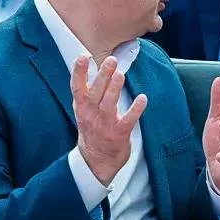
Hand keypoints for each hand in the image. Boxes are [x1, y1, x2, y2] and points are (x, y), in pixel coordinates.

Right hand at [73, 55, 145, 185]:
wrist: (96, 161)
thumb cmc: (92, 130)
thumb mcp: (83, 111)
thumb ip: (87, 91)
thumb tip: (91, 66)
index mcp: (82, 107)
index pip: (77, 87)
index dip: (78, 72)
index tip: (82, 58)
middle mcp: (91, 114)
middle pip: (95, 92)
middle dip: (103, 76)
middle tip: (111, 60)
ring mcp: (105, 124)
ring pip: (109, 104)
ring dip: (115, 89)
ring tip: (120, 75)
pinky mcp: (119, 134)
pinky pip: (128, 120)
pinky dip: (135, 109)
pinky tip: (142, 99)